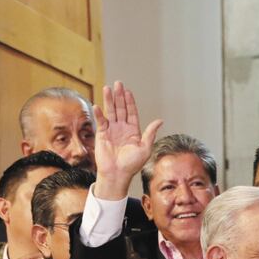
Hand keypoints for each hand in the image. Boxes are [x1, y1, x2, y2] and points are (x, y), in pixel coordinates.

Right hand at [92, 81, 162, 198]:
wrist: (117, 174)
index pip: (131, 112)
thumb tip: (160, 120)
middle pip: (120, 108)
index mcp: (133, 131)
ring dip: (109, 100)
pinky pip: (101, 122)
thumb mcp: (145, 148)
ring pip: (110, 112)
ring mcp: (111, 130)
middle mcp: (122, 128)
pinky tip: (98, 106)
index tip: (128, 91)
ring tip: (108, 88)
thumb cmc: (132, 164)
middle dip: (119, 96)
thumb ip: (150, 133)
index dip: (130, 101)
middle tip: (118, 84)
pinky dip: (99, 114)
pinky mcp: (102, 134)